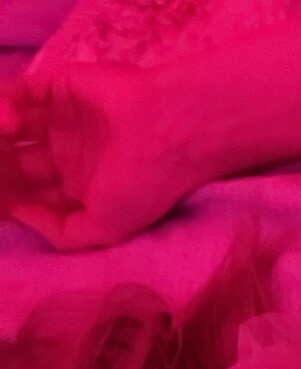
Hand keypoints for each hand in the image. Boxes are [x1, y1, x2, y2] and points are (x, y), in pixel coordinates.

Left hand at [0, 61, 202, 250]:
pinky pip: (18, 94)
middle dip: (0, 170)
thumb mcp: (106, 230)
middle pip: (17, 164)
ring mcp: (61, 120)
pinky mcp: (57, 87)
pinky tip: (9, 125)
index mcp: (79, 189)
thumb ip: (62, 233)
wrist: (170, 134)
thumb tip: (21, 214)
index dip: (9, 201)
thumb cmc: (143, 186)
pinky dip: (4, 106)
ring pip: (13, 129)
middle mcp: (68, 155)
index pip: (32, 196)